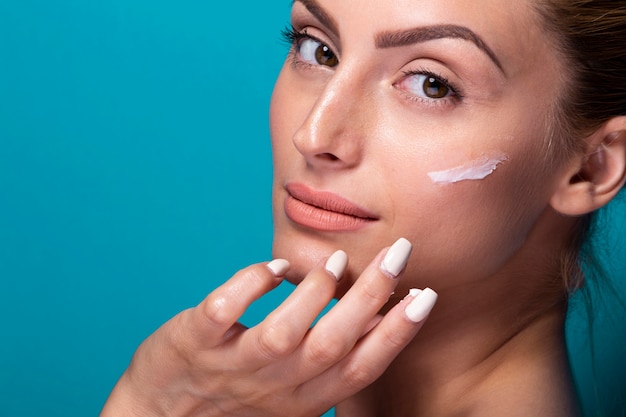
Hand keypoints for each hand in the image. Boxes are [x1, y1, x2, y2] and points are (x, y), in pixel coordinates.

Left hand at [100, 238, 436, 416]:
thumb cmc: (233, 403)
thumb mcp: (290, 396)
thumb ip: (328, 365)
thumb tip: (375, 321)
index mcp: (302, 397)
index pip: (359, 368)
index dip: (396, 334)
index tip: (425, 295)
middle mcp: (273, 384)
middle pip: (330, 345)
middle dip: (370, 299)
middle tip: (398, 254)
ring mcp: (232, 364)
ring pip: (282, 333)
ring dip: (314, 295)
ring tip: (336, 263)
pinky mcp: (194, 341)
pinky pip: (222, 311)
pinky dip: (250, 284)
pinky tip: (274, 268)